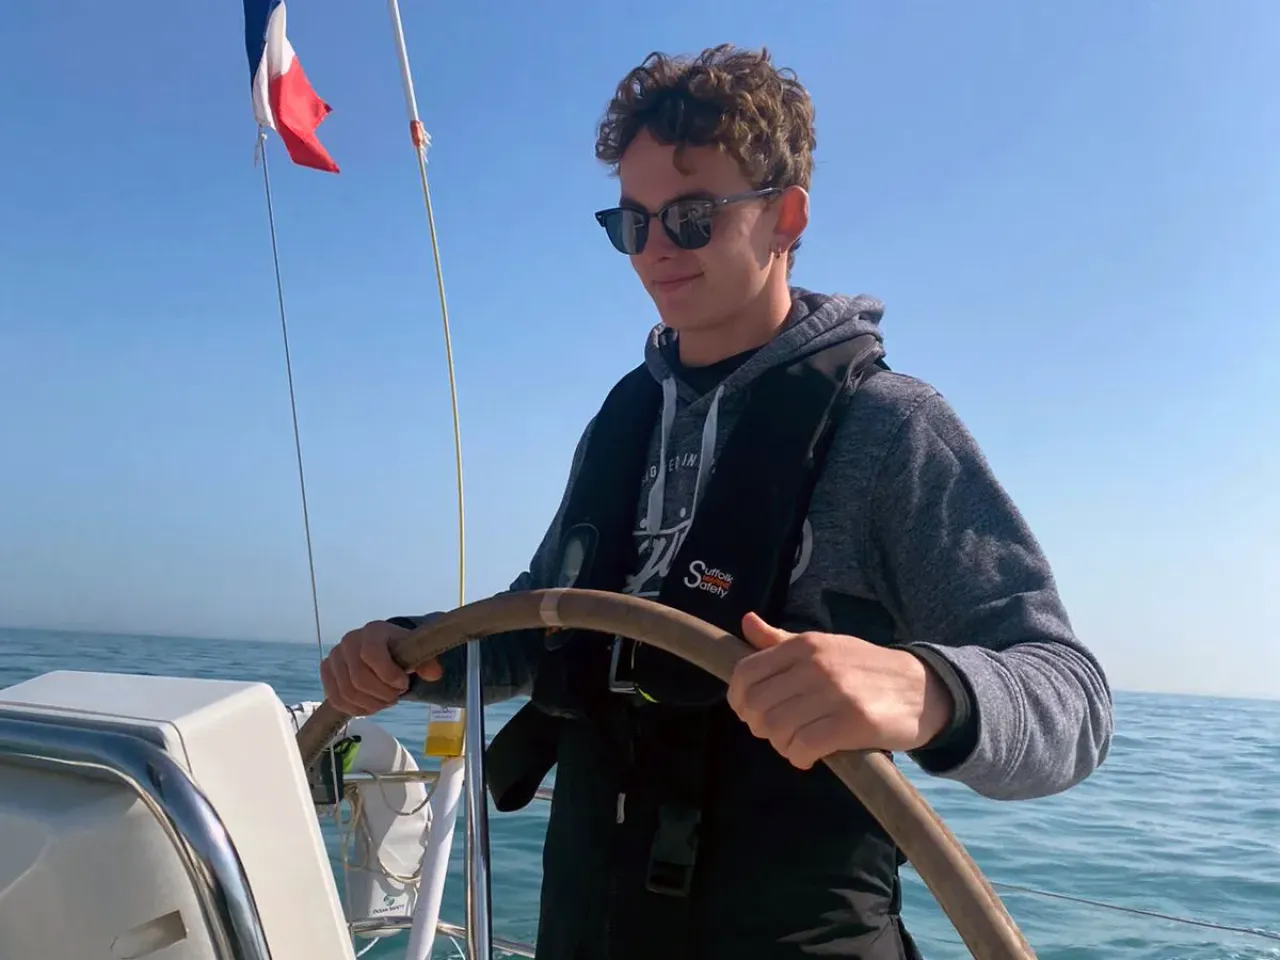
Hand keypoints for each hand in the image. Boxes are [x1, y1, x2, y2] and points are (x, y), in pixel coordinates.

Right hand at [320, 620, 442, 715]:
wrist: (381, 648)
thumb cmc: (399, 650)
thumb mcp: (416, 652)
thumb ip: (426, 663)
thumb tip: (434, 674)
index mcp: (373, 631)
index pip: (371, 655)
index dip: (388, 676)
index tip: (404, 684)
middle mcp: (349, 641)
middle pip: (358, 679)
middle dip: (381, 694)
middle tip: (396, 697)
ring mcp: (334, 657)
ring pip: (347, 692)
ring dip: (370, 704)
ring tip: (385, 702)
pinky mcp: (327, 673)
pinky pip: (336, 699)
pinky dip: (355, 709)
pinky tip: (371, 707)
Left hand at [726, 612, 953, 769]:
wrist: (921, 689)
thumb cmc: (864, 669)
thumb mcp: (824, 646)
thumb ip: (781, 641)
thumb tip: (747, 623)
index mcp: (805, 645)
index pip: (746, 672)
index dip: (738, 699)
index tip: (749, 713)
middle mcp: (816, 665)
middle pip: (756, 705)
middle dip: (759, 726)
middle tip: (776, 732)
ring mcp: (835, 693)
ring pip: (776, 728)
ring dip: (780, 744)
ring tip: (795, 744)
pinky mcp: (853, 723)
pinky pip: (803, 747)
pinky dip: (798, 758)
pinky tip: (808, 757)